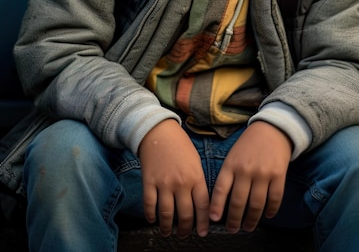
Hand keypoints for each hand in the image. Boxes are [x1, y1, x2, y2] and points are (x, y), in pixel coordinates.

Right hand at [138, 119, 209, 237]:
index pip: (203, 206)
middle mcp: (181, 183)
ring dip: (167, 227)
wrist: (159, 131)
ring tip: (168, 232)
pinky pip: (150, 205)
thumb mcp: (196, 160)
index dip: (203, 223)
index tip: (202, 233)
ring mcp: (164, 183)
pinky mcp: (149, 182)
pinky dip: (151, 216)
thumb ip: (198, 181)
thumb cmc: (180, 145)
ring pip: (166, 214)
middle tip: (183, 235)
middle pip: (185, 214)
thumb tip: (200, 203)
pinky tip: (153, 220)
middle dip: (185, 229)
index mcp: (196, 177)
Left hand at [209, 121, 291, 232]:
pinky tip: (267, 215)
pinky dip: (271, 210)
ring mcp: (263, 173)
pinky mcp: (279, 175)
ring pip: (256, 204)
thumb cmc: (248, 144)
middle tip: (233, 229)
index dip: (216, 206)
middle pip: (238, 202)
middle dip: (234, 220)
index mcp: (231, 164)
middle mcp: (246, 169)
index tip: (213, 219)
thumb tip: (221, 202)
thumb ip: (228, 175)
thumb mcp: (232, 155)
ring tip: (248, 226)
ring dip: (252, 220)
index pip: (221, 189)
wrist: (271, 129)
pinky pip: (275, 199)